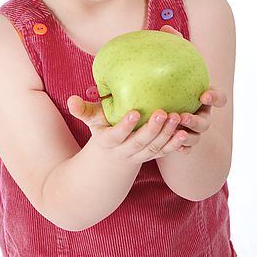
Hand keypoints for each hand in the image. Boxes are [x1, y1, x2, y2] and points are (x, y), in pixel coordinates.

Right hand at [67, 95, 189, 163]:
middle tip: (162, 112)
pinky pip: (165, 152)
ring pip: (154, 148)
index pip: (116, 136)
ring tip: (177, 118)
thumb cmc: (103, 128)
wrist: (113, 157)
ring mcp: (140, 155)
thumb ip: (83, 110)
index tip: (135, 112)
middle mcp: (125, 151)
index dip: (125, 127)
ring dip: (167, 135)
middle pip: (139, 143)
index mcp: (108, 141)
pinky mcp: (153, 155)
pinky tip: (184, 133)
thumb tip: (71, 100)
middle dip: (151, 129)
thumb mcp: (93, 120)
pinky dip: (175, 144)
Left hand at [159, 25, 226, 154]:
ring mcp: (193, 131)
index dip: (215, 96)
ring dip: (187, 135)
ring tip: (174, 132)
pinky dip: (180, 149)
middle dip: (196, 120)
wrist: (165, 109)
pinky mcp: (182, 142)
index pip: (218, 98)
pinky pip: (183, 148)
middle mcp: (202, 115)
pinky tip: (173, 148)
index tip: (204, 93)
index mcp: (203, 97)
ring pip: (195, 137)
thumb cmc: (172, 83)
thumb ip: (172, 48)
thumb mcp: (173, 68)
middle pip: (205, 122)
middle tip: (182, 115)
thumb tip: (164, 27)